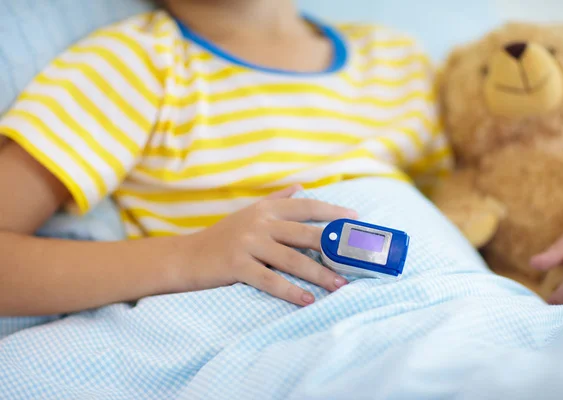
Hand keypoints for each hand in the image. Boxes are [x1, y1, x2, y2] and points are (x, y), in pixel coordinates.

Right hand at [178, 185, 357, 305]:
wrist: (186, 256)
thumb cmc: (222, 235)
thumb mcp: (249, 212)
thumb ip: (277, 199)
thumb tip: (301, 186)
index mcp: (265, 209)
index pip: (306, 207)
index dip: (332, 212)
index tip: (355, 219)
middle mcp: (259, 223)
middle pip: (305, 233)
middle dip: (334, 246)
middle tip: (358, 257)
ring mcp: (247, 244)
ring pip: (292, 260)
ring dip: (319, 274)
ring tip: (341, 285)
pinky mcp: (237, 266)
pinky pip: (270, 280)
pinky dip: (290, 291)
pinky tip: (308, 300)